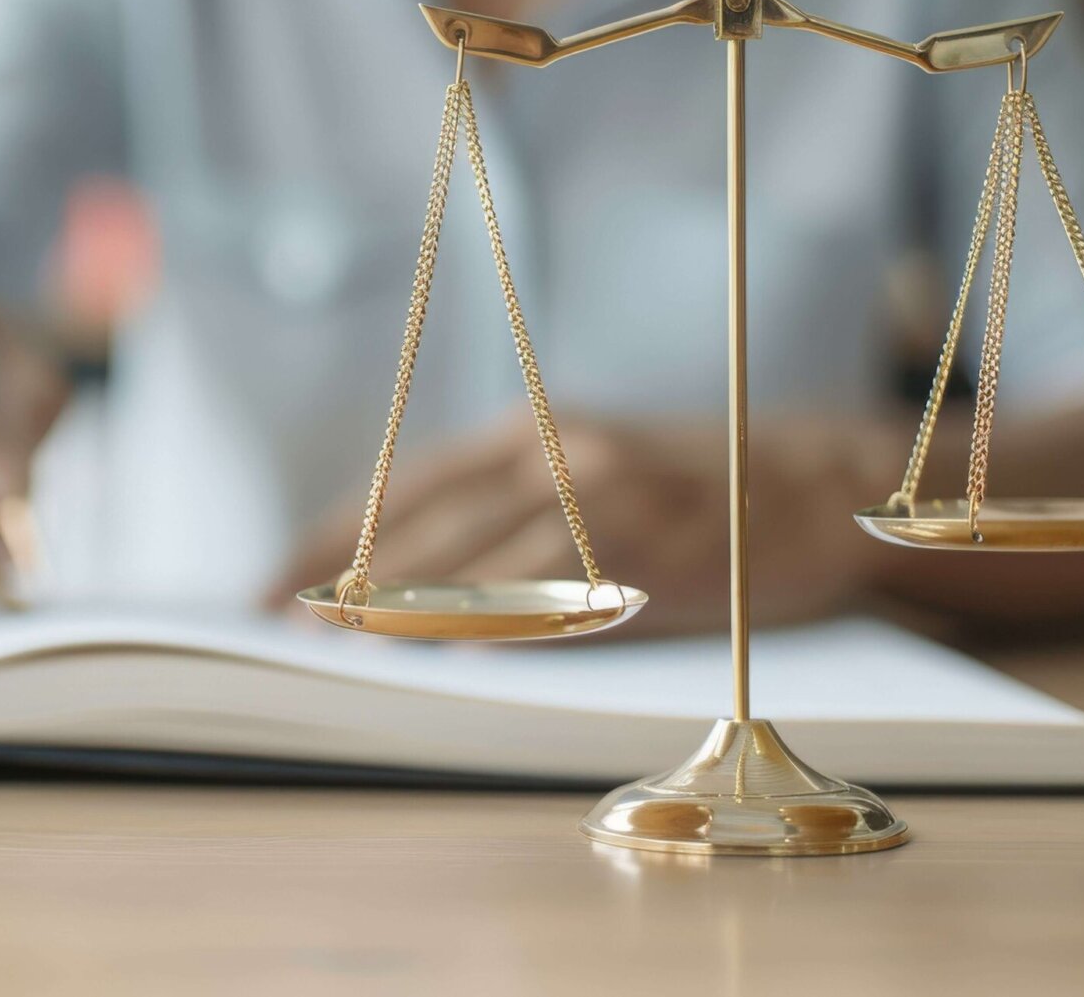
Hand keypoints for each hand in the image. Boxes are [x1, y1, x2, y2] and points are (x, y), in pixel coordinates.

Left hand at [270, 412, 904, 632]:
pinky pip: (565, 588)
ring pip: (487, 554)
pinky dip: (504, 622)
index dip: (330, 533)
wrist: (814, 480)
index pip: (404, 485)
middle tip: (278, 625)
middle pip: (429, 520)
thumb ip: (505, 506)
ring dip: (407, 604)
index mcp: (532, 430)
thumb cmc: (684, 487)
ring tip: (343, 645)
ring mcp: (610, 495)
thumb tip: (403, 580)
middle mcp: (561, 451)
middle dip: (346, 577)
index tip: (269, 585)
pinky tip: (454, 653)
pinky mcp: (659, 545)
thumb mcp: (586, 468)